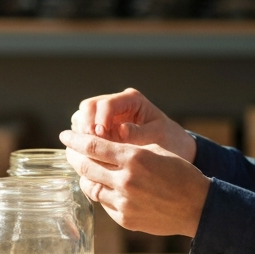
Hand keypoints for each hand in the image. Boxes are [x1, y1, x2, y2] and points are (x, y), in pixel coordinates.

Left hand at [59, 129, 209, 237]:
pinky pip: (103, 204)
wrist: (199, 207)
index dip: (74, 139)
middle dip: (73, 155)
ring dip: (84, 176)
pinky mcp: (125, 219)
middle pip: (85, 165)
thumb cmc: (180, 174)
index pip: (92, 145)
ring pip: (90, 186)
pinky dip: (100, 193)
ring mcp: (124, 202)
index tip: (65, 135)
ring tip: (84, 169)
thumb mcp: (156, 151)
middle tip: (68, 150)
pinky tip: (102, 186)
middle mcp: (125, 180)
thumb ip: (126, 148)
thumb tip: (98, 145)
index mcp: (134, 158)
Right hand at [70, 87, 196, 162]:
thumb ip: (140, 133)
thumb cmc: (169, 141)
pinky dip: (84, 140)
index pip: (106, 103)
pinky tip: (91, 153)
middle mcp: (116, 103)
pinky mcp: (101, 128)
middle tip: (91, 144)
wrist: (173, 149)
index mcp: (132, 100)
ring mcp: (106, 115)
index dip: (99, 119)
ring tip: (90, 150)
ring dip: (82, 133)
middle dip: (86, 125)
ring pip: (82, 117)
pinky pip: (83, 130)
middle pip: (88, 106)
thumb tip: (120, 130)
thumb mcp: (159, 137)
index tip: (100, 136)